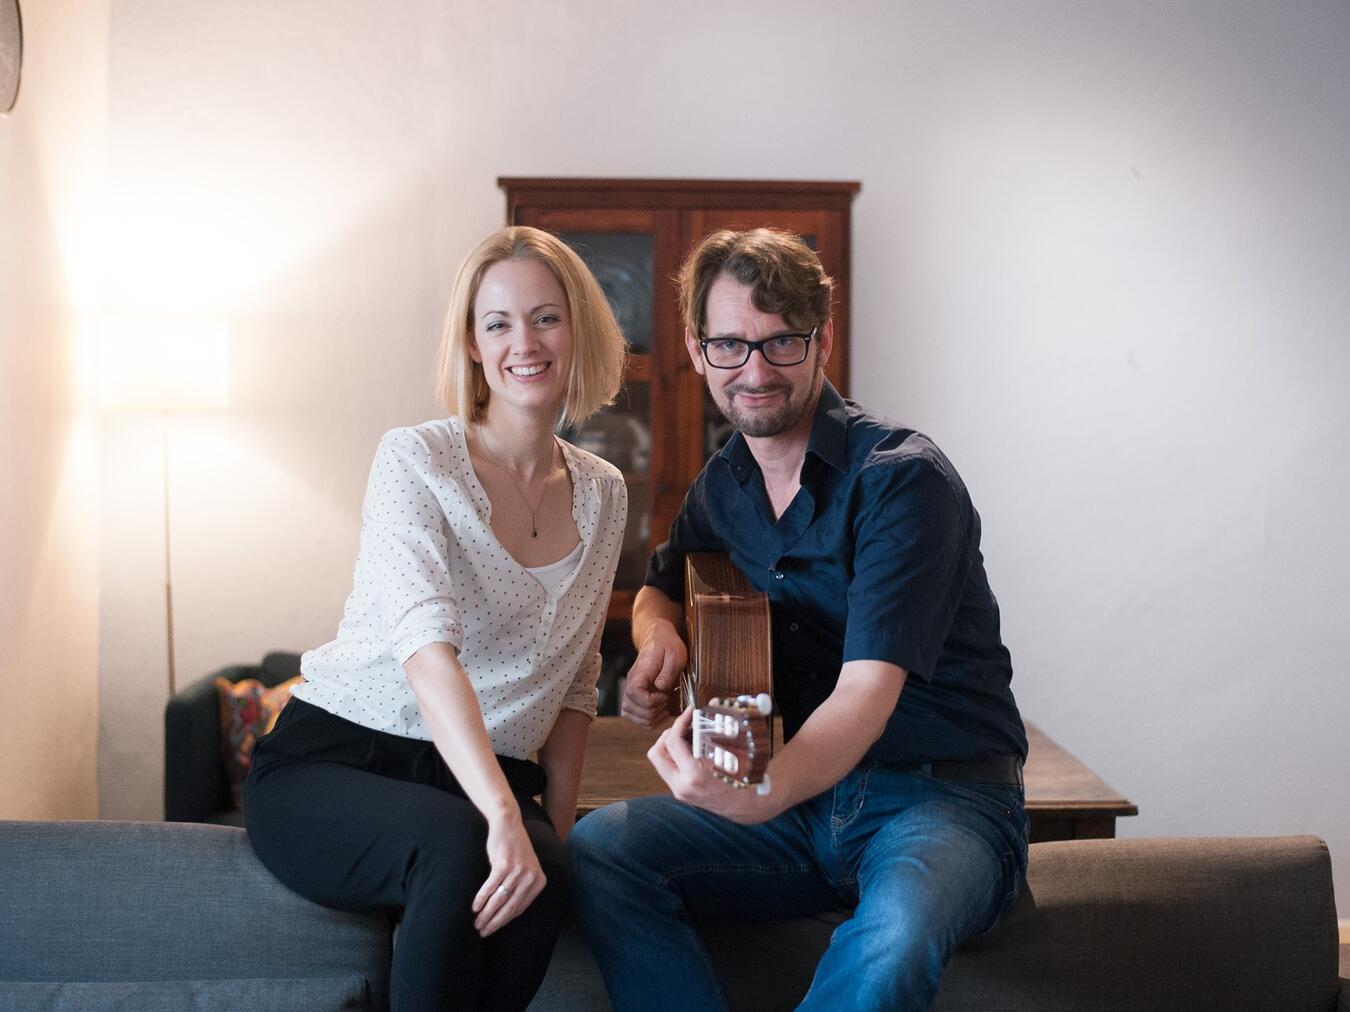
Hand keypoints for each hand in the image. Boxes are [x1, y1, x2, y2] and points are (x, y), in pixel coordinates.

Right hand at [471, 809, 544, 937]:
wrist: (508, 823)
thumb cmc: (514, 849)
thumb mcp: (525, 868)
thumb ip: (522, 888)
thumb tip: (506, 916)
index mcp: (539, 882)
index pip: (519, 909)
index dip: (504, 922)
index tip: (492, 930)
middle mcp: (531, 877)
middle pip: (510, 908)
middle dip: (494, 923)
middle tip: (481, 932)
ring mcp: (518, 871)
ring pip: (499, 900)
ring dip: (486, 914)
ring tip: (476, 923)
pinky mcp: (504, 865)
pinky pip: (490, 888)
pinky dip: (481, 899)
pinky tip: (474, 907)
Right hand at [621, 619, 686, 727]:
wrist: (658, 637)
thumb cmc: (668, 645)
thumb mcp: (675, 655)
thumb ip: (668, 672)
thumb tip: (660, 688)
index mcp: (641, 672)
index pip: (634, 693)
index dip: (649, 701)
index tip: (664, 696)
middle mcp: (632, 681)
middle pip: (629, 707)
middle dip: (650, 713)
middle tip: (665, 703)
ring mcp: (631, 688)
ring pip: (628, 713)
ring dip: (647, 718)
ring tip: (662, 709)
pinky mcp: (635, 694)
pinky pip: (633, 714)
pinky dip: (645, 719)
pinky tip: (659, 712)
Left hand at [647, 707, 781, 824]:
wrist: (746, 806)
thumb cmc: (744, 780)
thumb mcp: (734, 754)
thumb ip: (719, 728)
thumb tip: (712, 704)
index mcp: (694, 776)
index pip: (672, 742)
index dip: (679, 722)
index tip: (690, 713)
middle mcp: (682, 786)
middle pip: (656, 752)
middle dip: (668, 734)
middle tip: (685, 725)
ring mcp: (679, 791)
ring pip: (660, 761)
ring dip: (670, 744)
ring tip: (689, 736)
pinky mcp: (680, 791)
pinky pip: (669, 768)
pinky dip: (676, 755)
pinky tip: (692, 748)